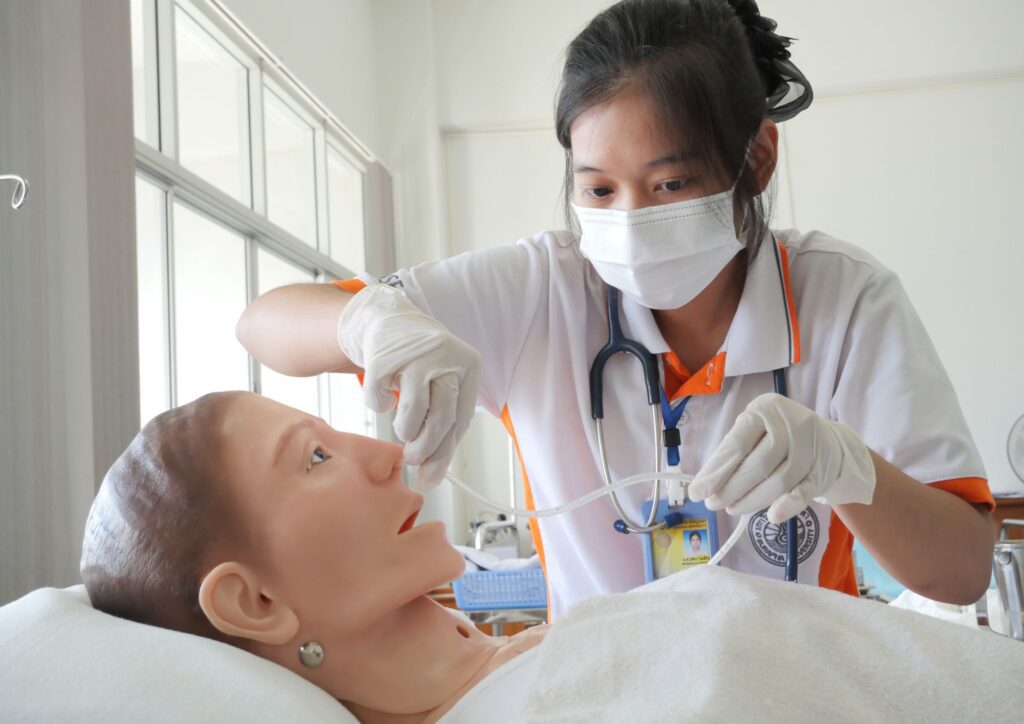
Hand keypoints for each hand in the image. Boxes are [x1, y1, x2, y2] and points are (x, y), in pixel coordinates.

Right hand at [338, 285, 480, 488]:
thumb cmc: (421, 362)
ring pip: (413, 410)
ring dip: (405, 430)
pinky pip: (379, 397)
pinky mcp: (384, 354)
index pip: (461, 418)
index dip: (445, 451)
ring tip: (402, 428)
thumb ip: (443, 426)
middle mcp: (446, 356)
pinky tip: (384, 400)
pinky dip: (379, 405)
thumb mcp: (443, 384)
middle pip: (441, 416)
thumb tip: (432, 477)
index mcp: (469, 365)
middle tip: (412, 460)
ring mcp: (415, 354)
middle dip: (425, 447)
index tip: (430, 475)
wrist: (387, 319)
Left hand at [688, 393, 875, 522]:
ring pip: (779, 481)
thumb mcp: (754, 430)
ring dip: (752, 500)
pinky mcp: (822, 470)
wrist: (827, 441)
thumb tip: (705, 485)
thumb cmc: (777, 435)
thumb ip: (732, 452)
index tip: (697, 492)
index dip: (716, 471)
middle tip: (713, 504)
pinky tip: (772, 516)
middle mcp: (790, 424)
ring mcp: (811, 448)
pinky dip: (788, 505)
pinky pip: (804, 491)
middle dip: (731, 489)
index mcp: (765, 409)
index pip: (737, 444)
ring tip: (733, 508)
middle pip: (757, 465)